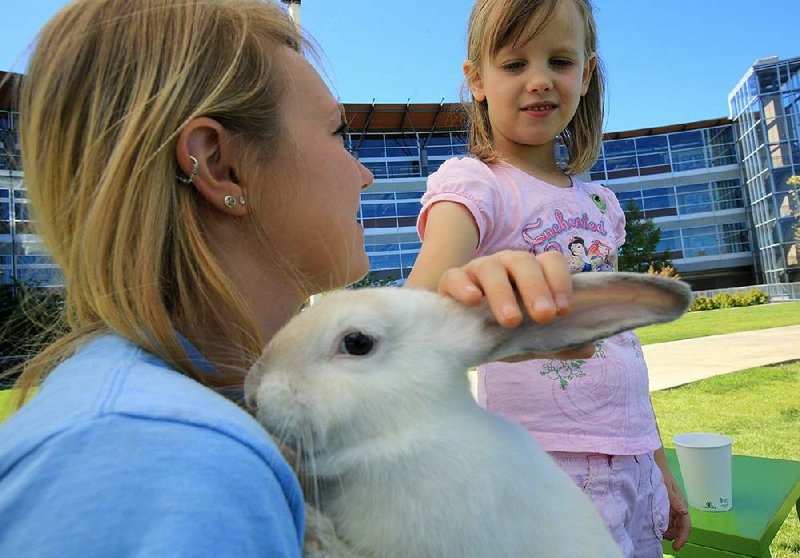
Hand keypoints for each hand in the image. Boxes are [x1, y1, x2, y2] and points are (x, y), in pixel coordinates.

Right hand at [436, 250, 593, 360]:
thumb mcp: (530, 340)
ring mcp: (477, 270)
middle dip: (536, 288)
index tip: (564, 310)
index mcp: (531, 273)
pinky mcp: (451, 281)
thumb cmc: (500, 330)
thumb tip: (589, 347)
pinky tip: (473, 301)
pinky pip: (455, 276)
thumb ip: (557, 342)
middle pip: (523, 262)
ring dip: (503, 292)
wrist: (460, 335)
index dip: (560, 281)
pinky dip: (464, 286)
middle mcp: (506, 265)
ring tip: (510, 320)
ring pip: (491, 268)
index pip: (551, 261)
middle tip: (544, 316)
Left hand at [662, 471, 690, 550]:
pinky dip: (662, 523)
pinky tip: (654, 522)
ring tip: (655, 528)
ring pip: (672, 525)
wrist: (655, 464)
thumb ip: (675, 499)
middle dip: (672, 535)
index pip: (686, 526)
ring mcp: (672, 507)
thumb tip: (684, 512)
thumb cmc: (662, 474)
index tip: (675, 547)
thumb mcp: (667, 487)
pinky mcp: (666, 505)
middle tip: (659, 534)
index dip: (682, 538)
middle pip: (679, 528)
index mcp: (681, 505)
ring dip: (666, 530)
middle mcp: (679, 508)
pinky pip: (666, 519)